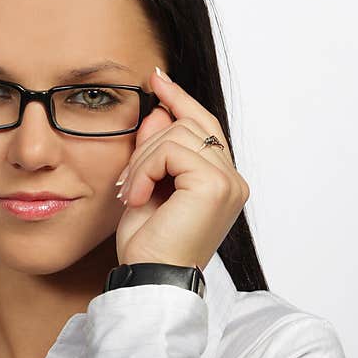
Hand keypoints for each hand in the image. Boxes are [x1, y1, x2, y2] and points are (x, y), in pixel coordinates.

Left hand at [113, 67, 249, 270]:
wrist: (147, 278)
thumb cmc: (147, 244)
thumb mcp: (145, 187)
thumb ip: (154, 150)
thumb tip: (157, 112)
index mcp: (220, 182)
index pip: (203, 126)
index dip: (180, 100)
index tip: (155, 79)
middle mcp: (233, 180)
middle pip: (189, 125)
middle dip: (147, 144)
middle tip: (124, 181)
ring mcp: (228, 182)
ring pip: (177, 134)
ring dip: (141, 161)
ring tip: (130, 194)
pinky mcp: (215, 185)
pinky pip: (171, 151)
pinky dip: (144, 170)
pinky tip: (137, 197)